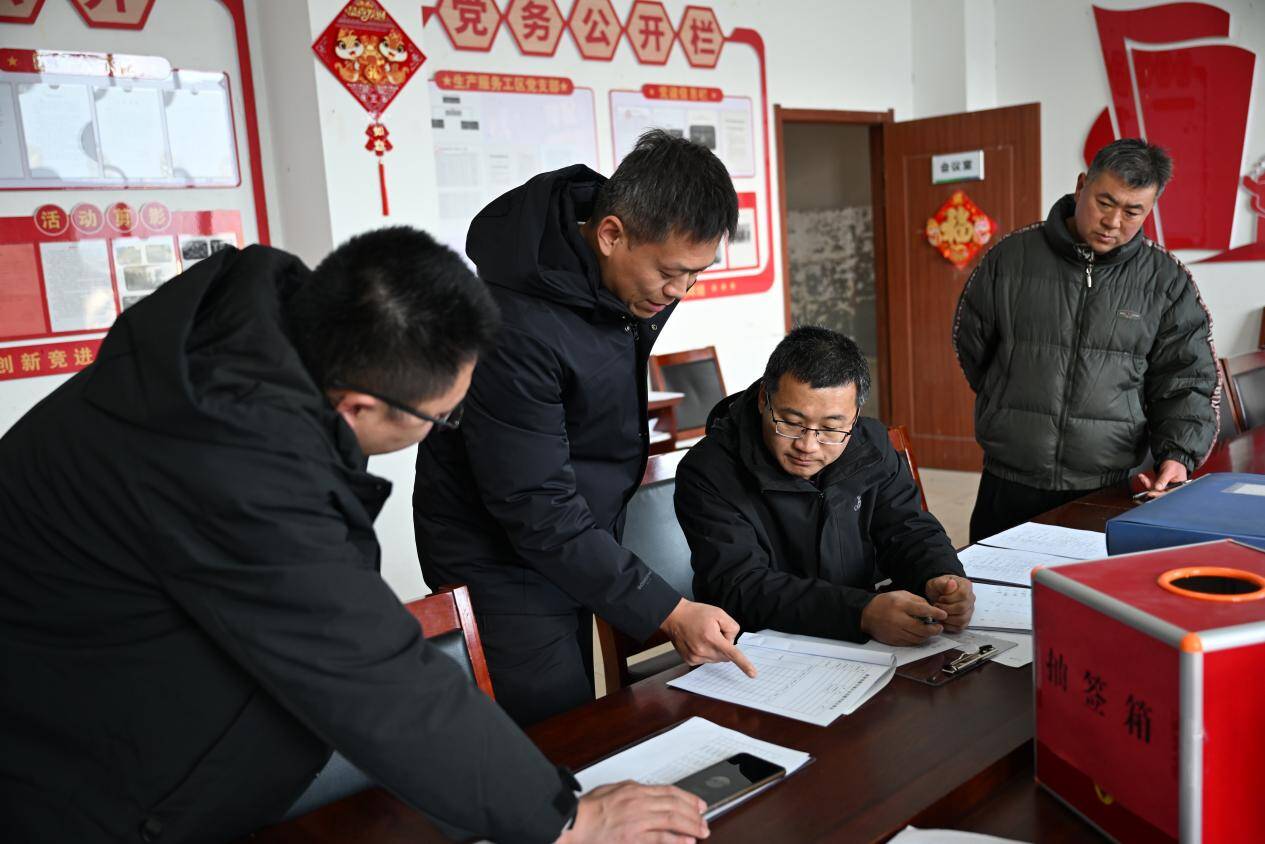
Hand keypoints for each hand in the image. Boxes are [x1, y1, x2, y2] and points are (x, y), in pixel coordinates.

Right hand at [558, 781, 708, 842]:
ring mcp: (637, 821)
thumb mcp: (611, 790)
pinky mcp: (633, 838)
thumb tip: (644, 791)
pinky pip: (660, 839)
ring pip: (672, 820)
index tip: (698, 804)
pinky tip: (687, 843)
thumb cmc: (587, 809)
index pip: (669, 791)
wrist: (573, 822)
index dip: (687, 798)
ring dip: (691, 826)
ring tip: (702, 832)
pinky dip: (676, 841)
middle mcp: (639, 803)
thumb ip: (630, 790)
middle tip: (704, 820)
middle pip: (675, 805)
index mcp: (634, 790)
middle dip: (693, 813)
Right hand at [660, 598, 756, 677]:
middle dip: (724, 645)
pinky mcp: (690, 660)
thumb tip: (732, 642)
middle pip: (725, 656)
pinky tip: (698, 642)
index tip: (753, 674)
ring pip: (716, 659)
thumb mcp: (719, 613)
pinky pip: (706, 660)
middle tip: (714, 632)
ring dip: (715, 650)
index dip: (744, 664)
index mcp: (712, 637)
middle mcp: (703, 650)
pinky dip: (706, 652)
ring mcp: (695, 657)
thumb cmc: (696, 613)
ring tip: (704, 636)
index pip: (732, 653)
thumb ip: (731, 627)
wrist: (674, 616)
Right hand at [860, 591, 946, 645]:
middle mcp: (898, 620)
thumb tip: (931, 609)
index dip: (936, 613)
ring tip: (931, 631)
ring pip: (918, 638)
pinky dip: (918, 639)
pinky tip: (921, 635)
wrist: (867, 614)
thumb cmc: (885, 602)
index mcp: (900, 605)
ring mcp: (895, 632)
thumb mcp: (900, 594)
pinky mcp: (894, 641)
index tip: (943, 614)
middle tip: (940, 627)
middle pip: (921, 628)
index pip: (922, 610)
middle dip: (934, 629)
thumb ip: (917, 600)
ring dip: (927, 636)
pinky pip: (910, 643)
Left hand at [925, 575, 974, 632]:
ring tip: (939, 613)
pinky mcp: (965, 620)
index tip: (939, 598)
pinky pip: (960, 626)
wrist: (937, 594)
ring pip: (962, 619)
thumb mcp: (936, 582)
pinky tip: (942, 619)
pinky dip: (949, 625)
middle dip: (946, 609)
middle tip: (937, 606)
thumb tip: (951, 583)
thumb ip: (943, 583)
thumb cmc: (938, 587)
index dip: (949, 599)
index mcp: (966, 586)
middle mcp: (971, 598)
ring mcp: (969, 610)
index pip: (963, 595)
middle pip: (962, 608)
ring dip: (947, 618)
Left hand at [1135, 460, 1188, 498]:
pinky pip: (1151, 485)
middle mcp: (1171, 489)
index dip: (1159, 494)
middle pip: (1160, 493)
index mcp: (1178, 488)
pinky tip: (1142, 477)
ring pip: (1154, 489)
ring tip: (1142, 477)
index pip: (1168, 494)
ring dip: (1147, 483)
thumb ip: (1163, 480)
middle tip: (1145, 483)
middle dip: (1151, 488)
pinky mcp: (1159, 485)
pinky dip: (1146, 481)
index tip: (1151, 493)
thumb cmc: (1174, 465)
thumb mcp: (1169, 471)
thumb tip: (1157, 488)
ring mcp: (1164, 488)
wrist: (1171, 461)